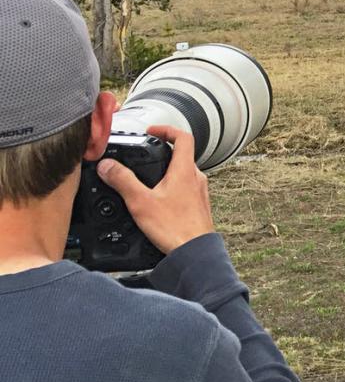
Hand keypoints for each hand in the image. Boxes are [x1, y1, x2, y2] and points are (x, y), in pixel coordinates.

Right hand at [97, 125, 214, 254]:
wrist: (194, 252)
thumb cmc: (174, 229)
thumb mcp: (141, 202)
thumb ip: (123, 181)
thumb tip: (108, 166)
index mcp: (185, 171)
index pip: (183, 137)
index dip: (167, 129)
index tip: (152, 130)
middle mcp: (196, 178)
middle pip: (183, 154)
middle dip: (164, 150)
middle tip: (147, 152)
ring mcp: (199, 192)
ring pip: (184, 172)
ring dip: (167, 169)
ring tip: (149, 176)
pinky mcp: (198, 206)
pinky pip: (185, 188)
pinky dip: (172, 186)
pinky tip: (158, 199)